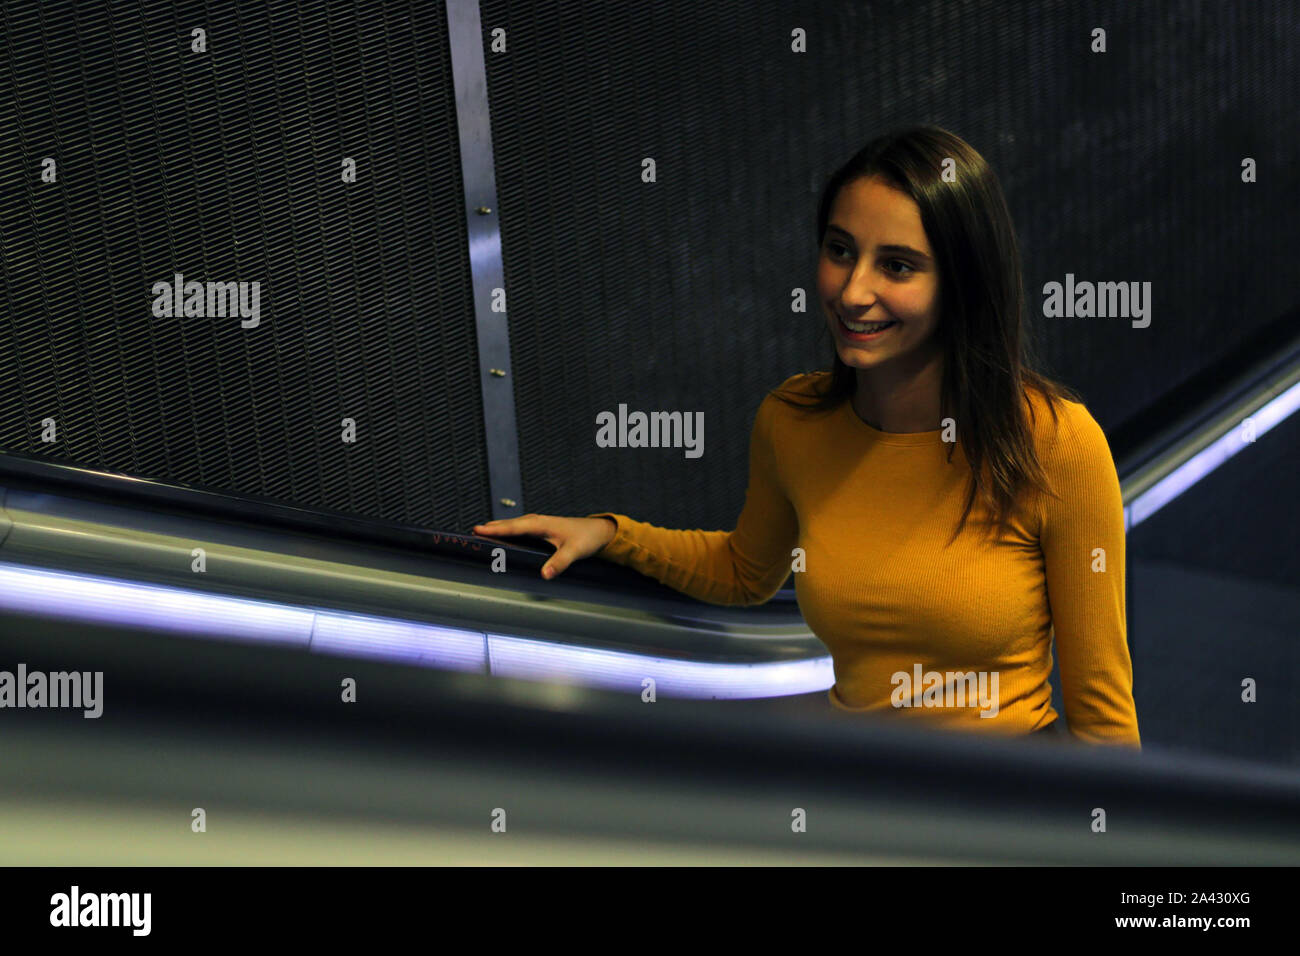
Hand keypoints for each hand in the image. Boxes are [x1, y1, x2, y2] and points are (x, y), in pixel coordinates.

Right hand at [471, 514, 616, 579]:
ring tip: (482, 533)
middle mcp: (537, 521)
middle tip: (472, 532)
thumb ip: (559, 562)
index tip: (478, 530)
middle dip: (491, 527)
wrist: (598, 531)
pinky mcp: (541, 528)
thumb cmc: (586, 538)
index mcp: (541, 524)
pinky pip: (519, 528)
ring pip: (513, 525)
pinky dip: (508, 530)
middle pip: (509, 524)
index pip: (513, 527)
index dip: (495, 529)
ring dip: (498, 528)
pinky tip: (503, 536)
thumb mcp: (574, 551)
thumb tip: (544, 574)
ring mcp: (539, 524)